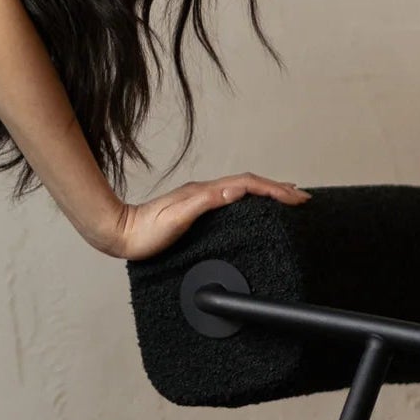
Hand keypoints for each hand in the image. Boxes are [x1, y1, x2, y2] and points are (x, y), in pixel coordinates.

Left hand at [93, 174, 309, 262]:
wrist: (119, 235)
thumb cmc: (144, 232)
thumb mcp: (176, 217)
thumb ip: (205, 202)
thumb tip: (235, 189)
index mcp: (204, 193)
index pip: (247, 185)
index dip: (274, 190)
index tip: (296, 198)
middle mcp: (204, 193)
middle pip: (248, 184)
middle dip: (277, 189)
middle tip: (301, 198)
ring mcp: (200, 201)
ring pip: (241, 191)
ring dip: (266, 193)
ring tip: (286, 199)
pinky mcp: (195, 211)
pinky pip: (231, 201)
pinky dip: (249, 201)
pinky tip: (252, 208)